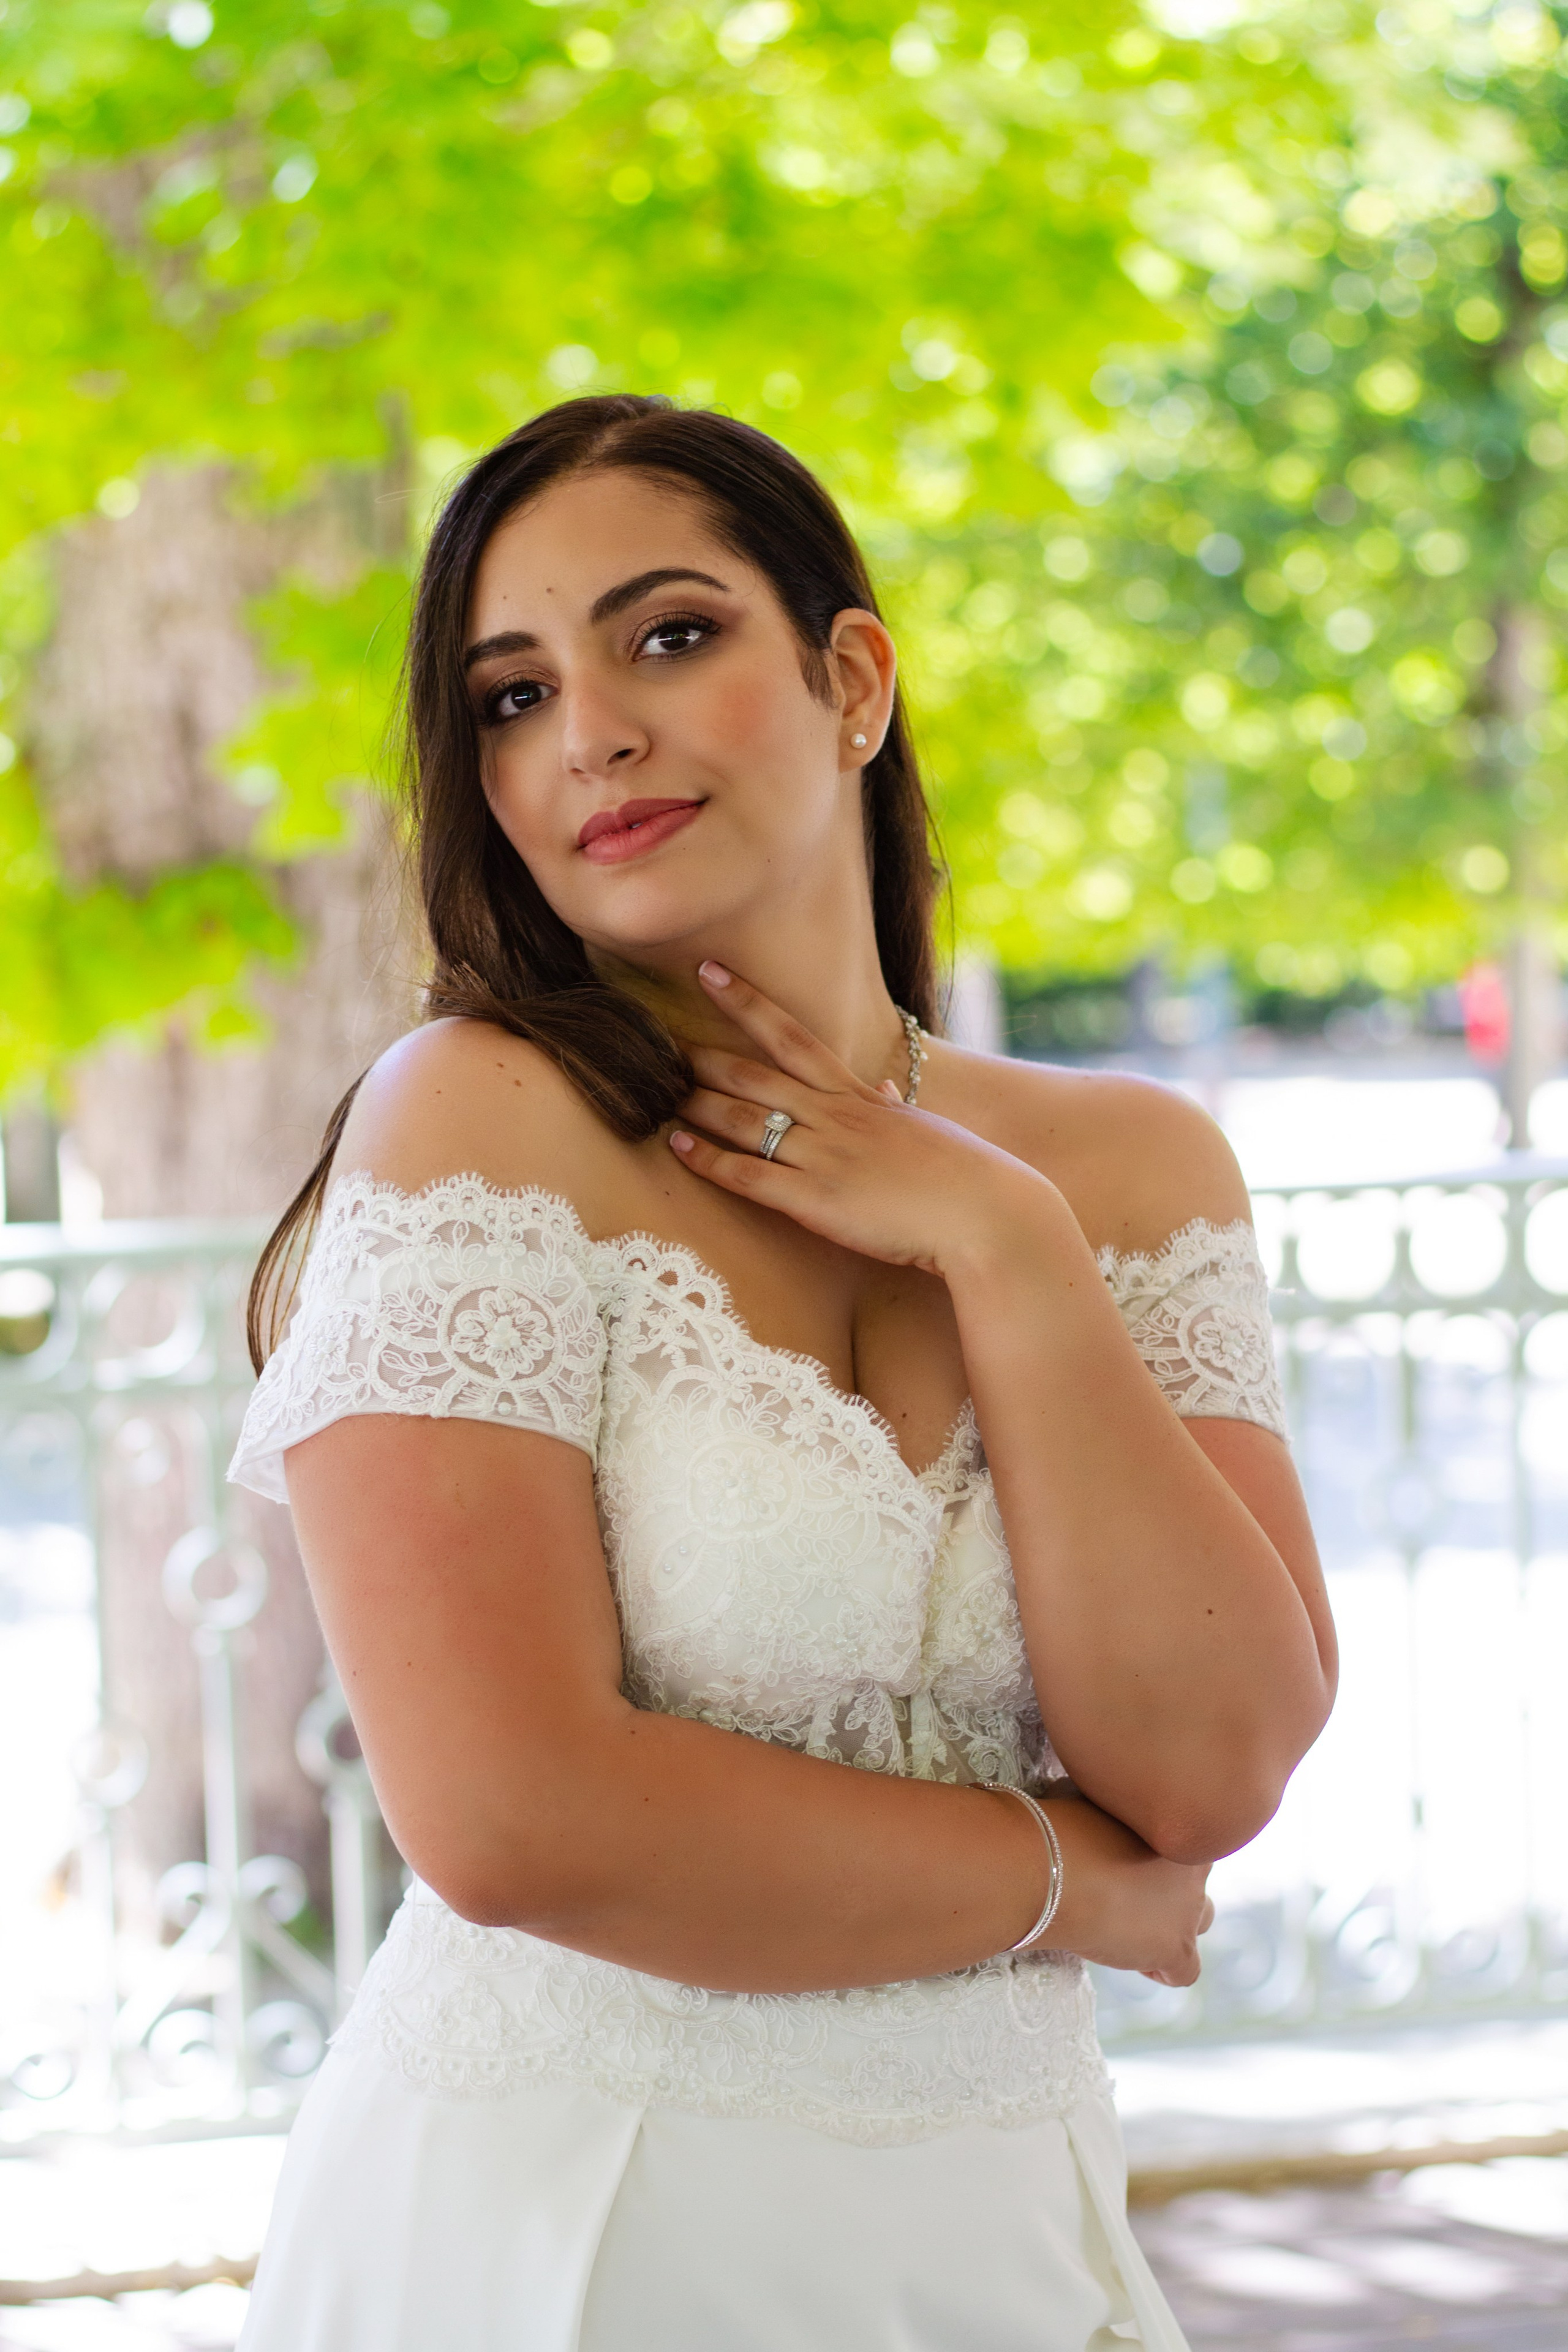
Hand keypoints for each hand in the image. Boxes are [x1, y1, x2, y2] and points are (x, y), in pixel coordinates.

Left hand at [669, 964, 1053, 1280]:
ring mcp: (824, 1156)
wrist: (987, 1214)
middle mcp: (835, 1117)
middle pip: (754, 1075)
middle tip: (654, 1038)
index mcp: (859, 1097)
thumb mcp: (922, 1128)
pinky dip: (709, 1160)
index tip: (709, 973)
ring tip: (653, 1091)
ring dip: (695, 1104)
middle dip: (701, 1055)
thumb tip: (878, 1085)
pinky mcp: (816, 1201)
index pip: (793, 1036)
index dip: (746, 1002)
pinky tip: (677, 1147)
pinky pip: (750, 1176)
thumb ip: (890, 1105)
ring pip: (744, 1120)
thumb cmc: (962, 1175)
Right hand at [1043, 1795, 1213, 1985]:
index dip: (1158, 1853)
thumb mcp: (1092, 1800)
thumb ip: (1112, 1806)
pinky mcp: (1175, 1948)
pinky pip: (1184, 1971)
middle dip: (1171, 1888)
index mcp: (1176, 1825)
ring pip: (1201, 1921)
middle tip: (1127, 1890)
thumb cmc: (1062, 1826)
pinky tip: (1131, 1957)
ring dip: (1174, 1925)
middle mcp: (1192, 1866)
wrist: (1053, 1869)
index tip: (1126, 1857)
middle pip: (1195, 1879)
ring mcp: (1188, 1909)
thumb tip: (1095, 1791)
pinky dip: (1162, 1969)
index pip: (1186, 1839)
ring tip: (1134, 1926)